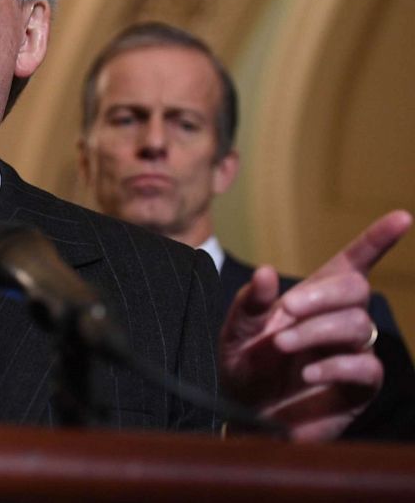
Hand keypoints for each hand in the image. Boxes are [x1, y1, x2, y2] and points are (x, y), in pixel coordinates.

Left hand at [219, 210, 411, 441]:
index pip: (352, 264)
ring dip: (318, 331)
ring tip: (282, 345)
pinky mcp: (357, 389)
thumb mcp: (236, 332)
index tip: (401, 217)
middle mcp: (338, 321)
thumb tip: (265, 272)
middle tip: (287, 310)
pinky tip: (308, 371)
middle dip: (322, 295)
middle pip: (356, 289)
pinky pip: (365, 368)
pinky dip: (335, 365)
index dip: (376, 241)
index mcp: (313, 300)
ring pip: (357, 326)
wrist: (243, 416)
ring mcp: (351, 354)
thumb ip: (249, 304)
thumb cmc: (244, 368)